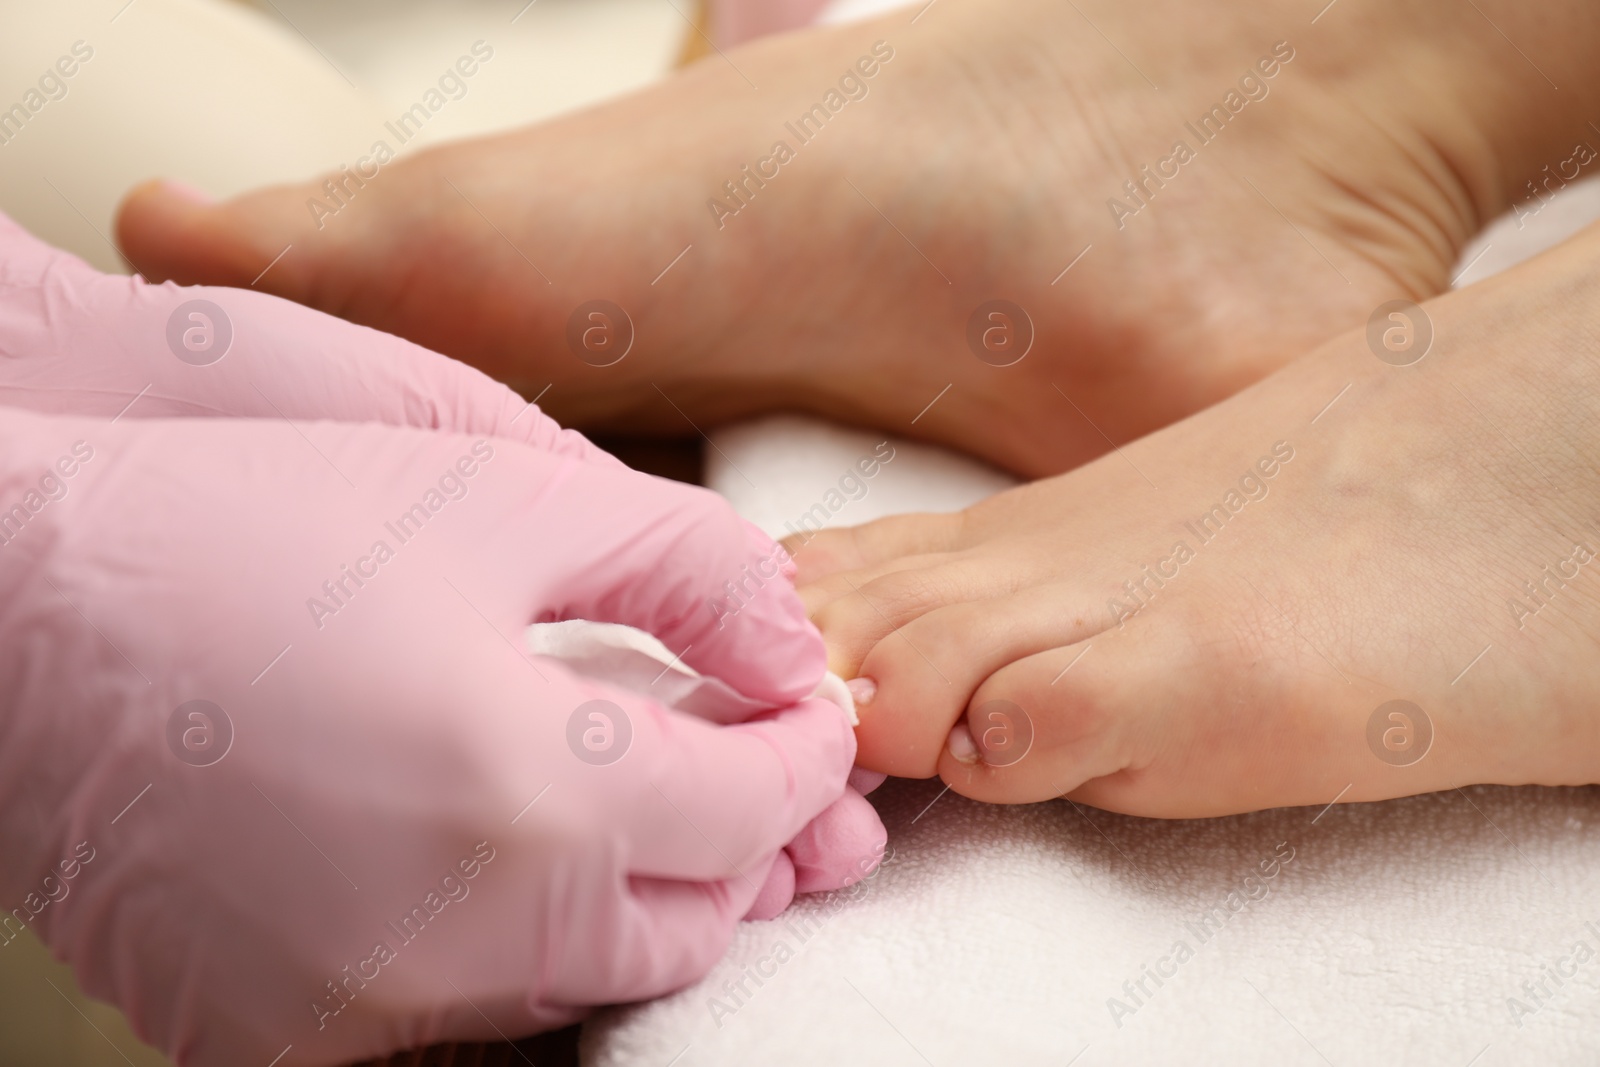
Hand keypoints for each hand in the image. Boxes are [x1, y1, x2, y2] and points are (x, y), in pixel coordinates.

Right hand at [0, 223, 883, 1064]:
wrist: (7, 600)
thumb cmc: (247, 520)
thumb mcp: (504, 492)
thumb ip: (694, 572)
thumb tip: (794, 651)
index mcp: (538, 797)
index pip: (752, 813)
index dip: (804, 758)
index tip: (809, 715)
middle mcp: (459, 938)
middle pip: (684, 927)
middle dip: (737, 844)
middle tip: (733, 762)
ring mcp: (356, 1005)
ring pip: (576, 980)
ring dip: (631, 895)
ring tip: (623, 792)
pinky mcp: (269, 1032)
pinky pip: (450, 1006)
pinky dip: (510, 936)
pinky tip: (489, 844)